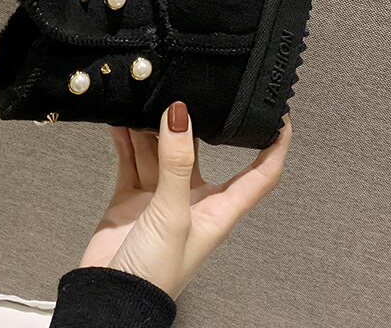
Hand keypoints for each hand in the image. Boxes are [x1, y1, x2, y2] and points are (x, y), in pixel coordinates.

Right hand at [80, 103, 291, 298]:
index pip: (260, 174)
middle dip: (191, 125)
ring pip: (161, 152)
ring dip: (152, 129)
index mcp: (219, 211)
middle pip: (200, 152)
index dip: (273, 146)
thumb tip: (180, 116)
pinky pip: (132, 161)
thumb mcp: (173, 213)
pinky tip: (121, 122)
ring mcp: (161, 198)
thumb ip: (176, 163)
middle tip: (183, 94)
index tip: (277, 116)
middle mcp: (193, 201)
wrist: (112, 296)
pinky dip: (126, 140)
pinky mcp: (132, 198)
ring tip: (144, 103)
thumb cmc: (156, 274)